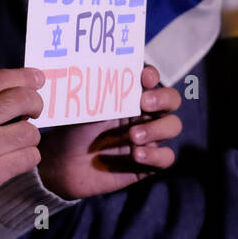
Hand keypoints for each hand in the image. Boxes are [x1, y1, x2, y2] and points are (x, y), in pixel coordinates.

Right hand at [0, 67, 44, 224]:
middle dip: (36, 105)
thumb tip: (18, 85)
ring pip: (31, 132)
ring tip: (16, 141)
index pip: (4, 78)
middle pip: (25, 100)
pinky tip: (14, 159)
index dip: (29, 77)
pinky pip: (29, 158)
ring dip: (29, 137)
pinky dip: (27, 158)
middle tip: (34, 112)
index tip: (39, 80)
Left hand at [37, 65, 182, 198]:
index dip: (151, 75)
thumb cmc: (74, 132)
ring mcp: (149, 139)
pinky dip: (155, 155)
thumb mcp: (84, 110)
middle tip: (144, 103)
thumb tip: (103, 72)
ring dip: (157, 128)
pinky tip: (137, 155)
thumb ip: (99, 94)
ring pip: (173, 126)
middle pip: (171, 100)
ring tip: (133, 136)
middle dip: (163, 98)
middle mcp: (144, 115)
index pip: (150, 80)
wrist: (64, 166)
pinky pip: (166, 157)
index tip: (144, 77)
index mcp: (130, 97)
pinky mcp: (148, 163)